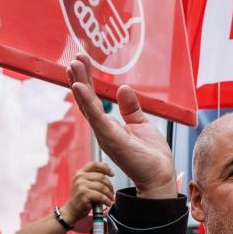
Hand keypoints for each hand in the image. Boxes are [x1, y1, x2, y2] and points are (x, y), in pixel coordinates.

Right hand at [61, 161, 115, 222]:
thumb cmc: (80, 198)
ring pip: (102, 187)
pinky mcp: (84, 194)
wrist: (71, 210)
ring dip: (109, 194)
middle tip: (112, 192)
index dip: (105, 168)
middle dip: (110, 186)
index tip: (111, 173)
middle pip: (101, 177)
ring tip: (110, 199)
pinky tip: (107, 203)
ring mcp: (81, 186)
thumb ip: (93, 178)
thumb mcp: (84, 184)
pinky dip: (106, 200)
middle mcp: (79, 177)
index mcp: (79, 173)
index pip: (94, 164)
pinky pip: (100, 196)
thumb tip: (107, 173)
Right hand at [66, 53, 174, 198]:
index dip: (87, 80)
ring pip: (87, 105)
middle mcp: (102, 129)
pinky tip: (79, 87)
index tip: (81, 62)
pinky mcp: (111, 138)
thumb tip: (123, 88)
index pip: (93, 100)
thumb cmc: (150, 155)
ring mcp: (104, 133)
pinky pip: (96, 117)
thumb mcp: (140, 124)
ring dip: (79, 85)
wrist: (159, 174)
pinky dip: (86, 101)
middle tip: (74, 58)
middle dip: (79, 78)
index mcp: (108, 125)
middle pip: (86, 100)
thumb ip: (130, 107)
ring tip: (73, 66)